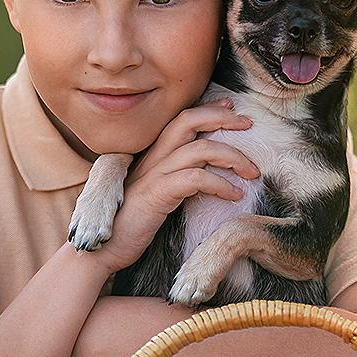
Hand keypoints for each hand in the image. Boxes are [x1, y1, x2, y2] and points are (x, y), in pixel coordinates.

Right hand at [88, 100, 258, 276]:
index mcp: (152, 155)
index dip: (207, 109)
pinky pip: (195, 178)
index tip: (231, 108)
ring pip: (200, 149)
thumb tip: (209, 173)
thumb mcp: (158, 195)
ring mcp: (153, 175)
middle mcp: (152, 158)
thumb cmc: (133, 225)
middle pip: (188, 120)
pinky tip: (234, 195)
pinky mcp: (156, 194)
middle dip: (222, 118)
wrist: (104, 249)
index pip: (181, 119)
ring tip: (252, 172)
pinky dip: (220, 184)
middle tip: (248, 124)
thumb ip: (178, 179)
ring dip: (233, 156)